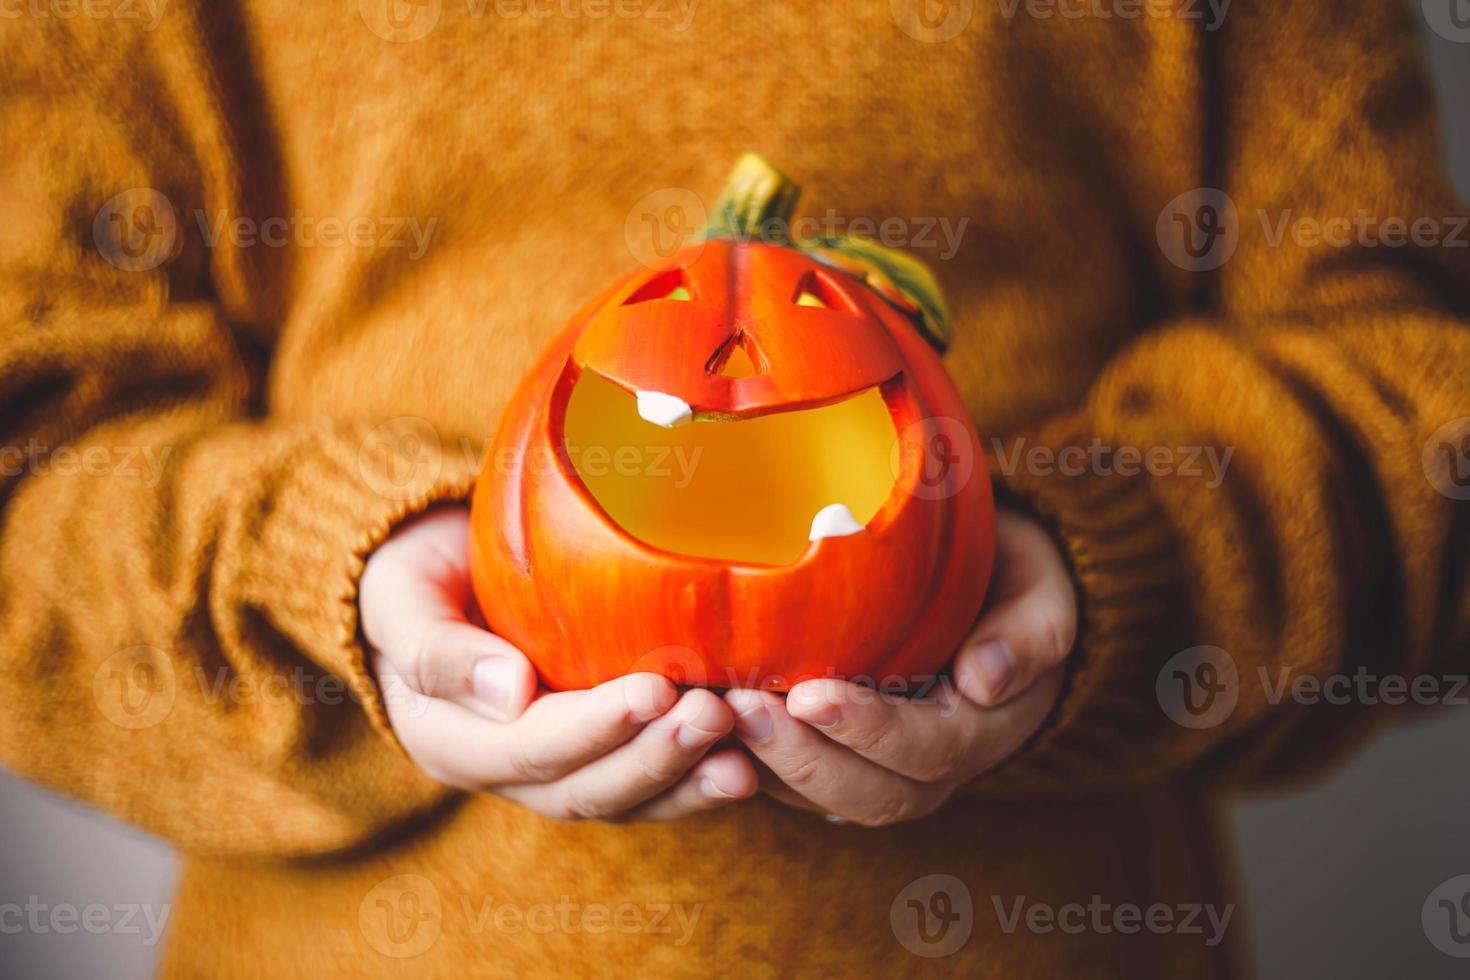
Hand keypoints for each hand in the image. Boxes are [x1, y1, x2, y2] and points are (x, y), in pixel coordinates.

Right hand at [361, 506, 757, 820]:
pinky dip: (696, 781)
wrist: (433, 575)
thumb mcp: (399, 596)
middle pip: (588, 787)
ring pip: (627, 797)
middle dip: (657, 756)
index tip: (654, 690)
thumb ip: (436, 646)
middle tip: (717, 712)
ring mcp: (556, 770)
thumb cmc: (413, 576)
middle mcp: (506, 772)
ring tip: (745, 753)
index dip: (596, 727)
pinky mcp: (597, 754)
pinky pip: (649, 785)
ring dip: (687, 778)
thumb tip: (508, 692)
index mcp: (451, 741)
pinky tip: (748, 765)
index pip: (531, 747)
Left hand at [725, 508, 1075, 826]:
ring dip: (765, 763)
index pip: (926, 750)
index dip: (868, 731)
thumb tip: (985, 679)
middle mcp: (930, 767)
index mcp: (983, 729)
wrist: (987, 589)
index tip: (812, 694)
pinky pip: (790, 782)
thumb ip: (1029, 630)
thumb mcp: (1042, 591)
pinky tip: (707, 717)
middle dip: (801, 756)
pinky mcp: (835, 756)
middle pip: (867, 794)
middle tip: (744, 705)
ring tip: (716, 712)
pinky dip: (748, 760)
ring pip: (821, 799)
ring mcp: (881, 769)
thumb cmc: (1011, 579)